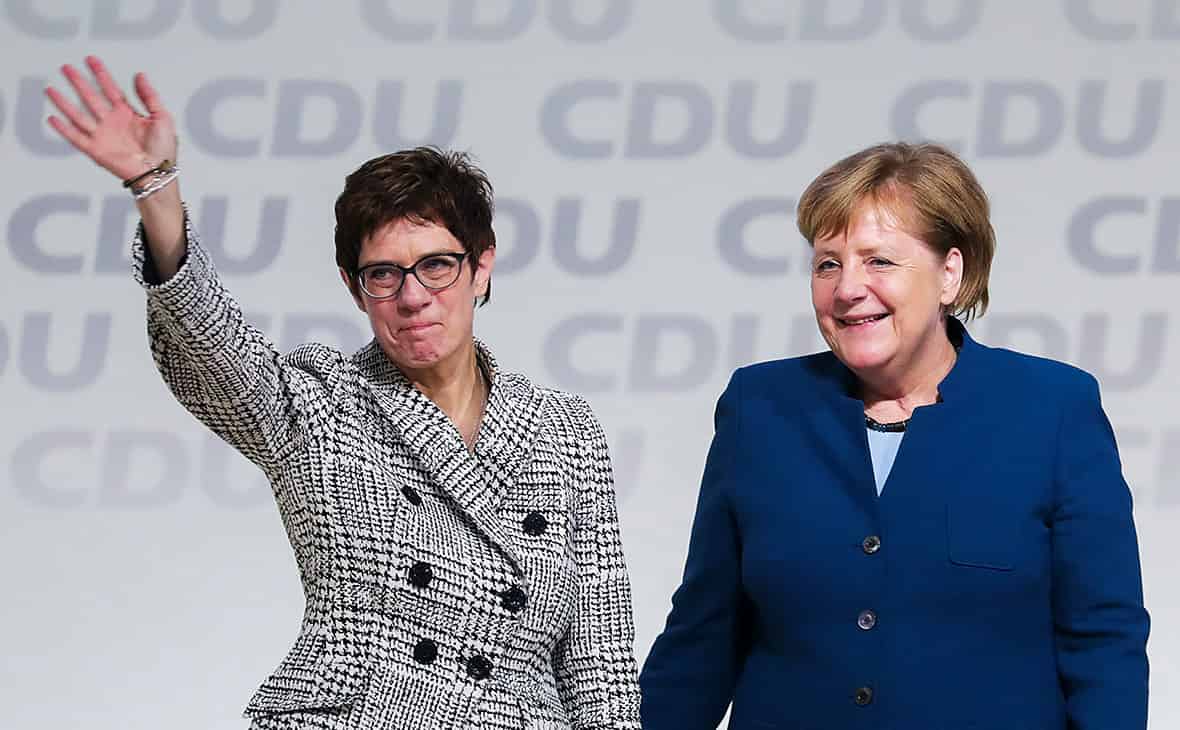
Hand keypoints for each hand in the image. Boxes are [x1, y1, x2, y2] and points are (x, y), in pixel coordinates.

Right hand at [45, 56, 177, 182]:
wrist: (158, 173)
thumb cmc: (163, 150)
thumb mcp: (162, 117)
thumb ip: (149, 96)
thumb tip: (140, 76)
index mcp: (128, 114)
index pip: (111, 89)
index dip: (101, 74)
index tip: (92, 60)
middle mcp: (112, 122)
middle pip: (91, 98)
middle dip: (78, 82)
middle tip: (67, 68)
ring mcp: (103, 135)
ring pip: (79, 115)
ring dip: (64, 103)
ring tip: (51, 90)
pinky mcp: (96, 150)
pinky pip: (76, 137)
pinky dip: (64, 129)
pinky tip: (54, 118)